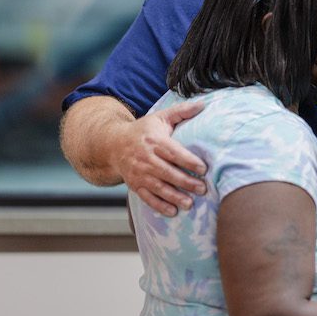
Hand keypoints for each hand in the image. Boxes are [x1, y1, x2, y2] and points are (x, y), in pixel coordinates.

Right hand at [111, 101, 207, 215]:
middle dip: (186, 182)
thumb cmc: (142, 131)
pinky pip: (148, 198)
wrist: (113, 145)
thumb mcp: (159, 118)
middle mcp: (146, 159)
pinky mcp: (135, 185)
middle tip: (203, 188)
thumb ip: (181, 112)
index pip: (173, 152)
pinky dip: (160, 206)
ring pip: (158, 187)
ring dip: (175, 197)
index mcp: (154, 142)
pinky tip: (173, 211)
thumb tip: (202, 104)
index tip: (203, 168)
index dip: (188, 161)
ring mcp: (139, 174)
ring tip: (190, 203)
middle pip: (168, 172)